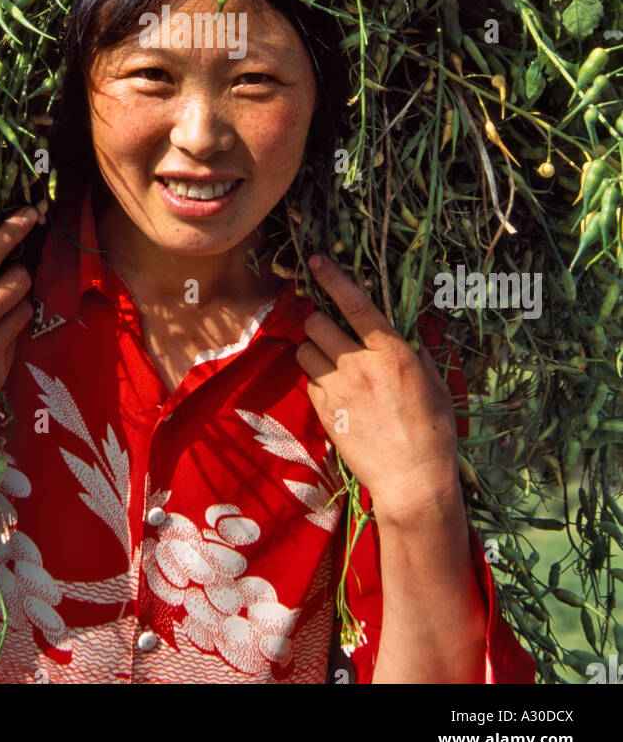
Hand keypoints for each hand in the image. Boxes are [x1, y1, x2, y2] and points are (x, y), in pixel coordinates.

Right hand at [0, 206, 39, 483]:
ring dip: (17, 301)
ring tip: (3, 304)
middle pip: (18, 280)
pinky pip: (16, 341)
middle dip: (18, 270)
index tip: (30, 214)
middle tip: (9, 273)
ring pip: (24, 308)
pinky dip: (9, 333)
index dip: (12, 231)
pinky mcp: (1, 371)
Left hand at [295, 255, 461, 525]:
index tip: (316, 261)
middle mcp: (360, 364)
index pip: (355, 303)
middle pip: (317, 322)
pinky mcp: (323, 410)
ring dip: (313, 349)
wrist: (412, 480)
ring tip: (329, 361)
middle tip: (331, 333)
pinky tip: (333, 389)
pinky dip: (315, 378)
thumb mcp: (436, 385)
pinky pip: (308, 379)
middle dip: (320, 322)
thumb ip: (417, 354)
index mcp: (392, 352)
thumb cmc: (433, 433)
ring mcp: (338, 387)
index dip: (332, 278)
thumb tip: (409, 336)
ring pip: (305, 349)